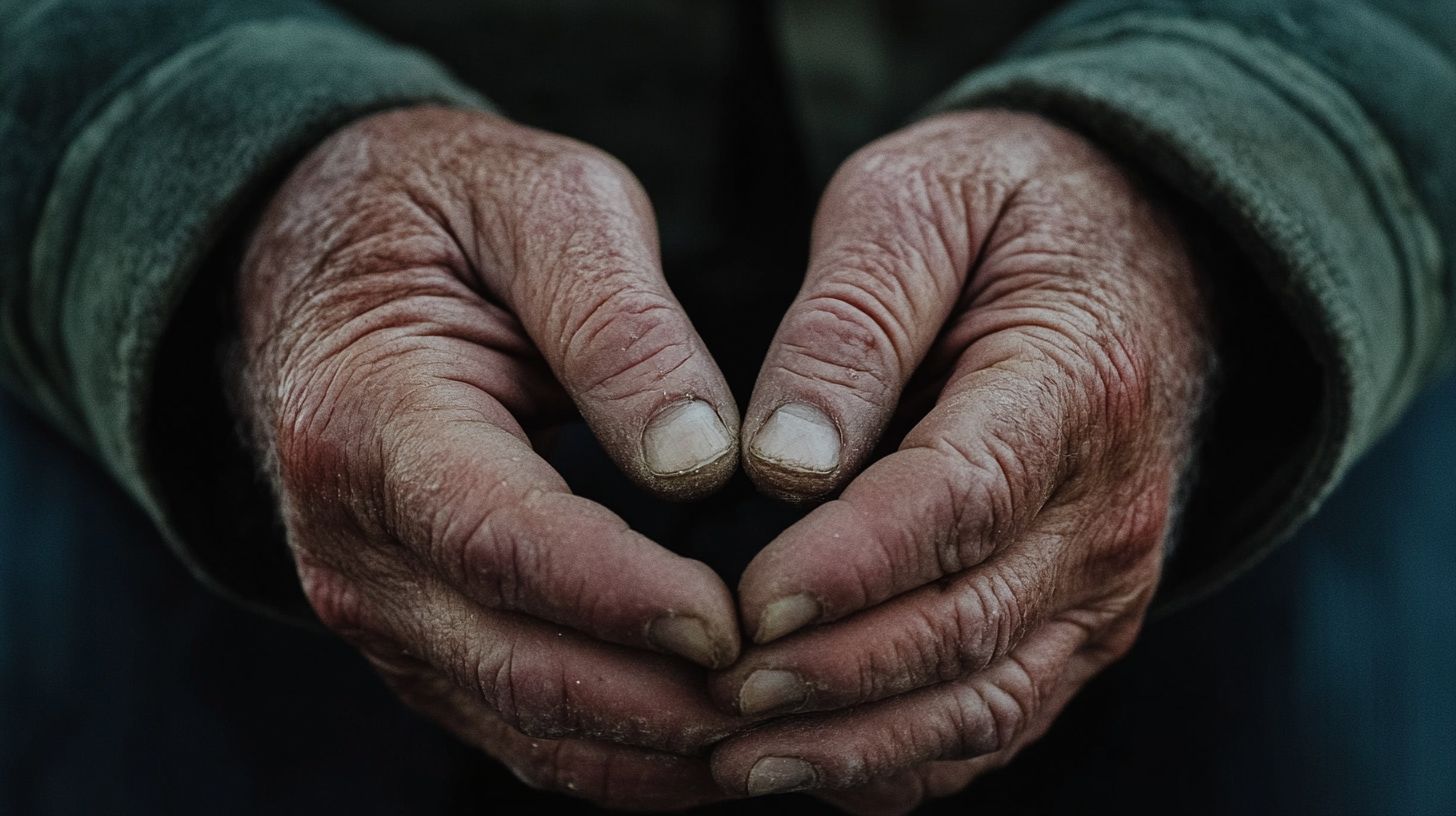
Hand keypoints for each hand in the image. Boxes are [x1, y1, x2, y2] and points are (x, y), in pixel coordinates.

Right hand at [236, 107, 745, 810]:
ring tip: (774, 733)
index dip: (624, 597)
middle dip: (658, 703)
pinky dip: (616, 752)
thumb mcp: (544, 207)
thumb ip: (617, 324)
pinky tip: (710, 742)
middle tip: (789, 693)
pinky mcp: (415, 636)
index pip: (504, 540)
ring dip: (649, 750)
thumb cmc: (453, 216)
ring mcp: (376, 604)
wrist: (335, 258)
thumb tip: (701, 463)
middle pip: (515, 664)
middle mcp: (353, 541)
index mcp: (368, 418)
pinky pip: (515, 724)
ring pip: (519, 722)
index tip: (736, 623)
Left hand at [709, 110, 1213, 811]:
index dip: (850, 567)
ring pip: (986, 701)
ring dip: (860, 743)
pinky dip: (908, 758)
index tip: (746, 603)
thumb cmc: (1003, 216)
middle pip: (968, 625)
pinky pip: (1002, 719)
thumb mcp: (919, 203)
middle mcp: (1108, 508)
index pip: (960, 502)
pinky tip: (811, 763)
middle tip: (709, 692)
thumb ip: (853, 321)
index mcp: (1077, 384)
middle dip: (832, 676)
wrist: (1140, 253)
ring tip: (735, 756)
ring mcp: (1105, 582)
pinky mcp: (1080, 624)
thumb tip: (783, 459)